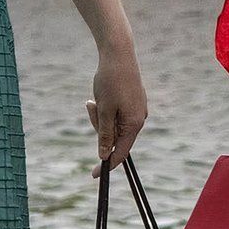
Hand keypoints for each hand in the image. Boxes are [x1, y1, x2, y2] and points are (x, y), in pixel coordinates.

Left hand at [86, 50, 148, 173]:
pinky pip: (117, 113)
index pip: (120, 153)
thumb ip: (105, 134)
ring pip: (114, 124)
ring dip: (100, 116)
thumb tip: (104, 155)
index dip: (106, 164)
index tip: (94, 174)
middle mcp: (139, 118)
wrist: (119, 54)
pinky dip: (106, 109)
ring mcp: (137, 109)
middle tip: (90, 105)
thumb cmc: (111, 82)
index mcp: (134, 124)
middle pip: (115, 137)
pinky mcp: (133, 101)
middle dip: (99, 127)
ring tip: (95, 97)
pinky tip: (101, 94)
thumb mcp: (104, 110)